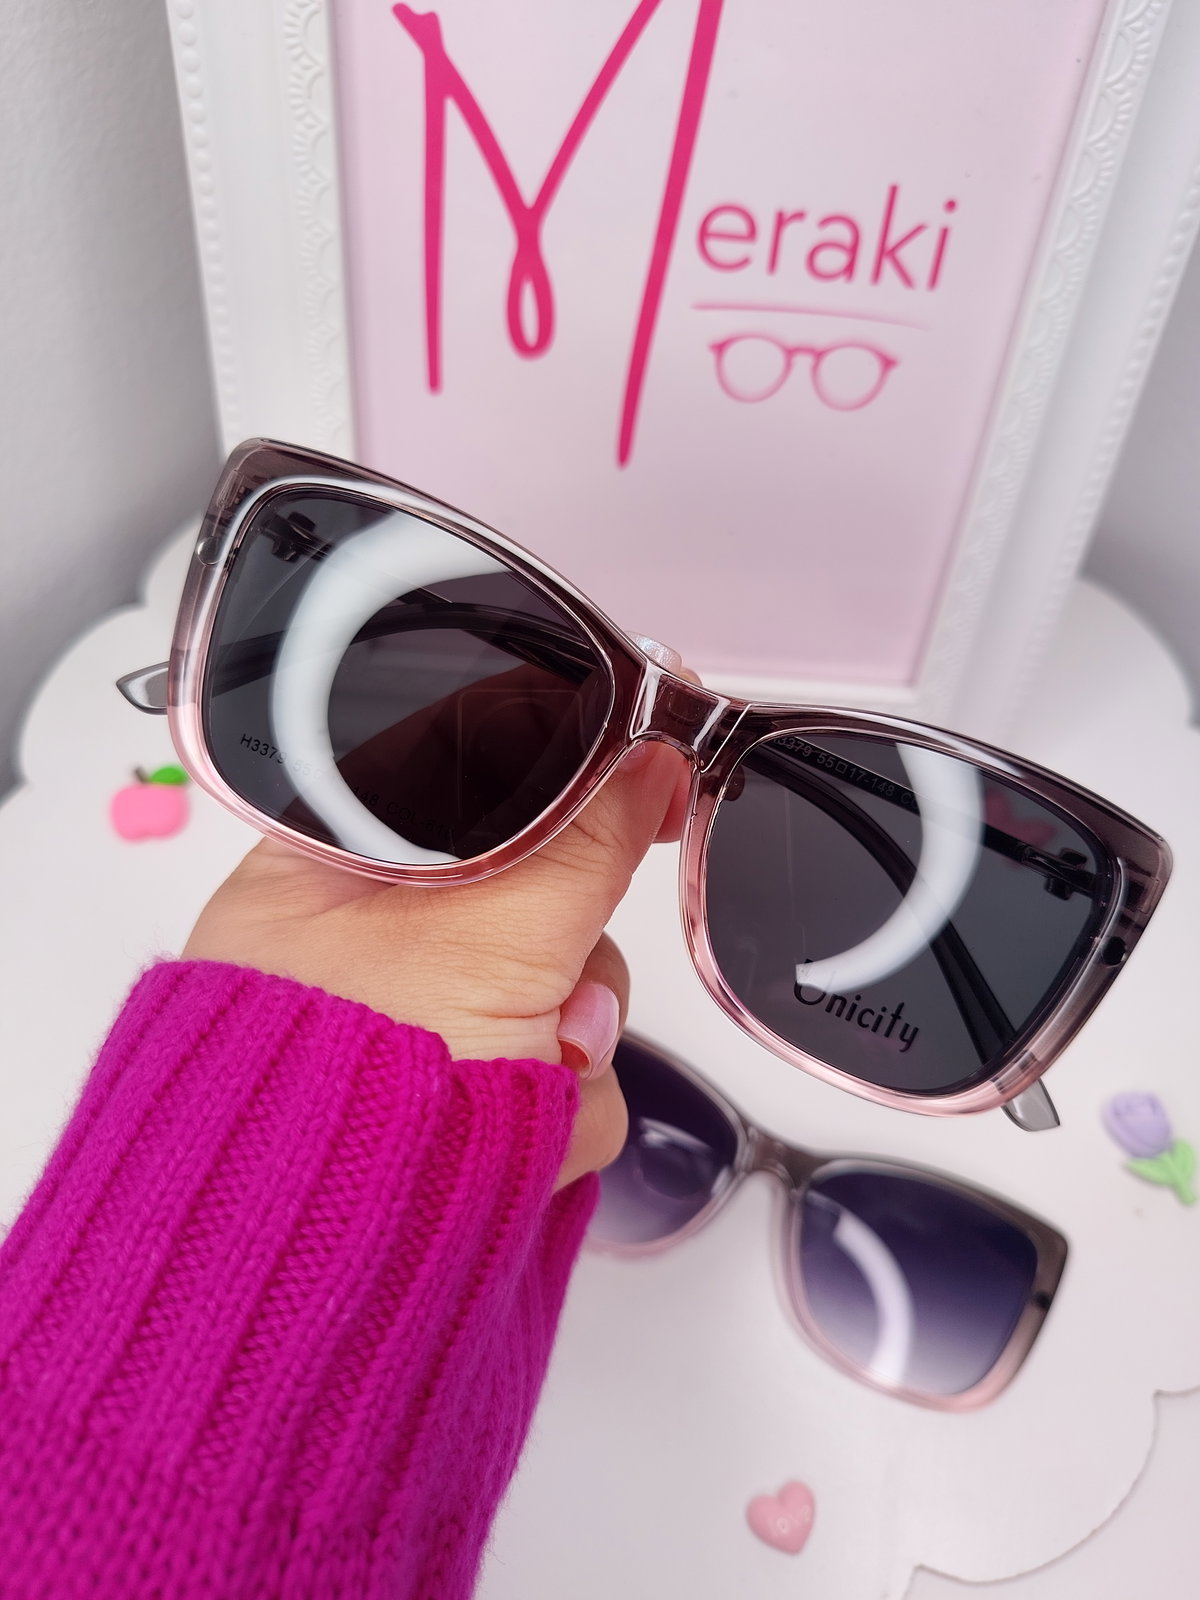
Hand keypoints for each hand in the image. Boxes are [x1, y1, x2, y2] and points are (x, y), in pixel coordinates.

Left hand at [183, 741, 691, 1188]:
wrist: (317, 1266)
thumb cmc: (337, 1091)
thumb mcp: (484, 936)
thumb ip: (583, 843)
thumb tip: (649, 762)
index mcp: (342, 867)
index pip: (474, 775)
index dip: (568, 767)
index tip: (646, 768)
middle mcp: (381, 945)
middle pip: (545, 896)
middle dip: (570, 958)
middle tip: (554, 997)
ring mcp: (433, 1029)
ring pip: (570, 995)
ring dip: (572, 1048)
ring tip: (524, 1081)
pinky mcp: (474, 1105)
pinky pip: (567, 1076)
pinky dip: (562, 1112)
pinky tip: (523, 1134)